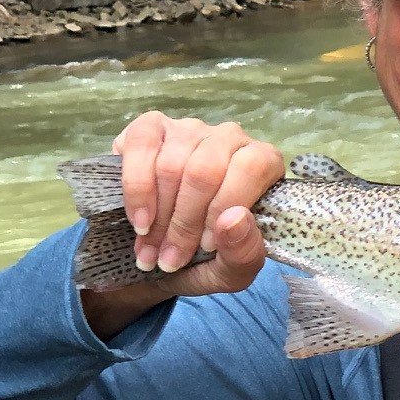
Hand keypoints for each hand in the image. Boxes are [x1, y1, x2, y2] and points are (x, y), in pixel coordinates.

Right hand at [82, 114, 284, 337]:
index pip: (251, 168)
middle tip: (170, 258)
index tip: (205, 246)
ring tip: (151, 248)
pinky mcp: (151, 127)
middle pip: (205, 170)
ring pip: (171, 164)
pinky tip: (139, 218)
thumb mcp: (233, 272)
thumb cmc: (207, 261)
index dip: (223, 208)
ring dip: (158, 215)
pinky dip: (136, 188)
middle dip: (184, 222)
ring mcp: (189, 130)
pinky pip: (141, 145)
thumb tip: (235, 219)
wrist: (161, 258)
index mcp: (263, 164)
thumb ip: (245, 253)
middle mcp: (229, 138)